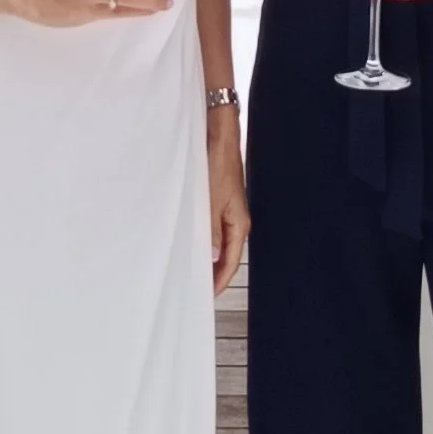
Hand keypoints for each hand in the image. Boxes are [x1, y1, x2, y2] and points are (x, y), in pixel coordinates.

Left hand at [208, 105, 247, 291]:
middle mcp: (236, 221)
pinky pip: (214, 230)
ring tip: (194, 271)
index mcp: (239, 223)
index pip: (231, 261)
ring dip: (208, 258)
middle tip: (198, 288)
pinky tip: (193, 244)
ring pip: (219, 243)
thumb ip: (210, 230)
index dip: (219, 279)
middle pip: (226, 255)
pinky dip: (205, 241)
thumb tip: (211, 257)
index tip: (208, 295)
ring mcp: (228, 212)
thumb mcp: (210, 199)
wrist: (218, 138)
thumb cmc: (217, 164)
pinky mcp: (219, 203)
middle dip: (214, 273)